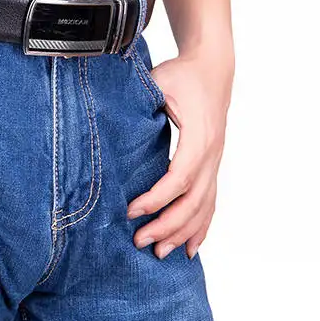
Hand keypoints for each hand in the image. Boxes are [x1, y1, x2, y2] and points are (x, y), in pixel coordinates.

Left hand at [127, 49, 232, 259]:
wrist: (213, 67)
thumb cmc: (182, 73)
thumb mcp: (158, 81)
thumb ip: (138, 100)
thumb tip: (104, 114)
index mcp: (198, 136)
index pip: (178, 178)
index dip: (156, 199)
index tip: (131, 211)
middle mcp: (211, 153)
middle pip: (193, 201)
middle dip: (166, 225)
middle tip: (139, 242)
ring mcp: (215, 161)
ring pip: (204, 207)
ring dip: (183, 233)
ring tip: (160, 253)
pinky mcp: (213, 164)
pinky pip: (211, 202)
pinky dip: (202, 227)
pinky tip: (190, 247)